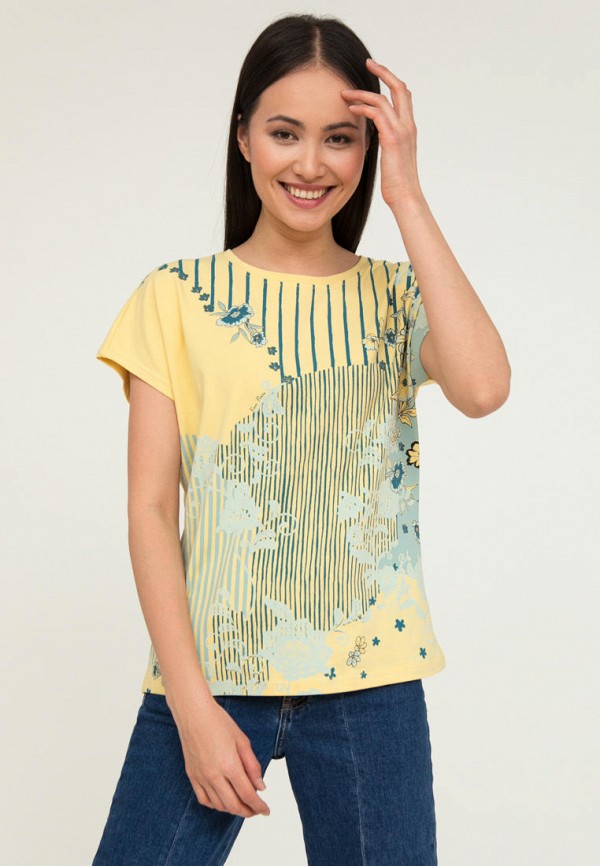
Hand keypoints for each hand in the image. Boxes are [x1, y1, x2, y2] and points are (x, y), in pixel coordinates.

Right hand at [171, 696, 270, 818]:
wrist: (193, 713)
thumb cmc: (219, 722)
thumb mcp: (242, 740)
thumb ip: (252, 765)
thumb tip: (261, 787)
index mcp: (229, 765)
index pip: (247, 794)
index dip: (259, 806)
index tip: (266, 810)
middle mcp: (214, 775)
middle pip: (233, 805)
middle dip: (248, 811)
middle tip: (257, 810)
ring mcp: (201, 777)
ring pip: (219, 805)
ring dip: (233, 809)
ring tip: (243, 805)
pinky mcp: (192, 776)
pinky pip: (204, 799)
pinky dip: (215, 805)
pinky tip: (223, 800)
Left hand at [341, 58, 423, 207]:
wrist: (406, 198)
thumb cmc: (397, 184)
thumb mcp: (392, 159)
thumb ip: (386, 143)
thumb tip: (375, 138)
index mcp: (409, 129)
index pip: (404, 96)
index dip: (392, 81)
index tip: (377, 73)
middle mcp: (408, 126)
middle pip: (400, 88)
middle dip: (384, 72)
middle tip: (368, 63)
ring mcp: (402, 131)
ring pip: (384, 99)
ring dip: (363, 93)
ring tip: (345, 93)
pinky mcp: (392, 139)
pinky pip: (377, 114)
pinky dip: (363, 108)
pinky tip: (351, 110)